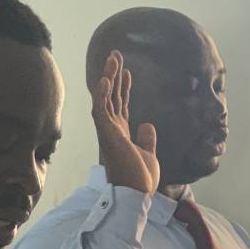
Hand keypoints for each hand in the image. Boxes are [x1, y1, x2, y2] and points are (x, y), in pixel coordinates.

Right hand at [92, 49, 159, 193]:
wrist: (137, 194)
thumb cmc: (140, 180)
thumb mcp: (148, 154)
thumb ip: (146, 139)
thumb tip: (147, 125)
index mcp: (121, 134)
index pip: (121, 105)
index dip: (123, 88)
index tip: (127, 72)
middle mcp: (112, 130)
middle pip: (112, 96)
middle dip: (114, 75)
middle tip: (116, 54)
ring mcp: (108, 132)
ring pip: (105, 98)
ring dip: (108, 77)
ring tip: (113, 58)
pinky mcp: (106, 135)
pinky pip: (101, 111)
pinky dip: (102, 95)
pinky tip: (106, 79)